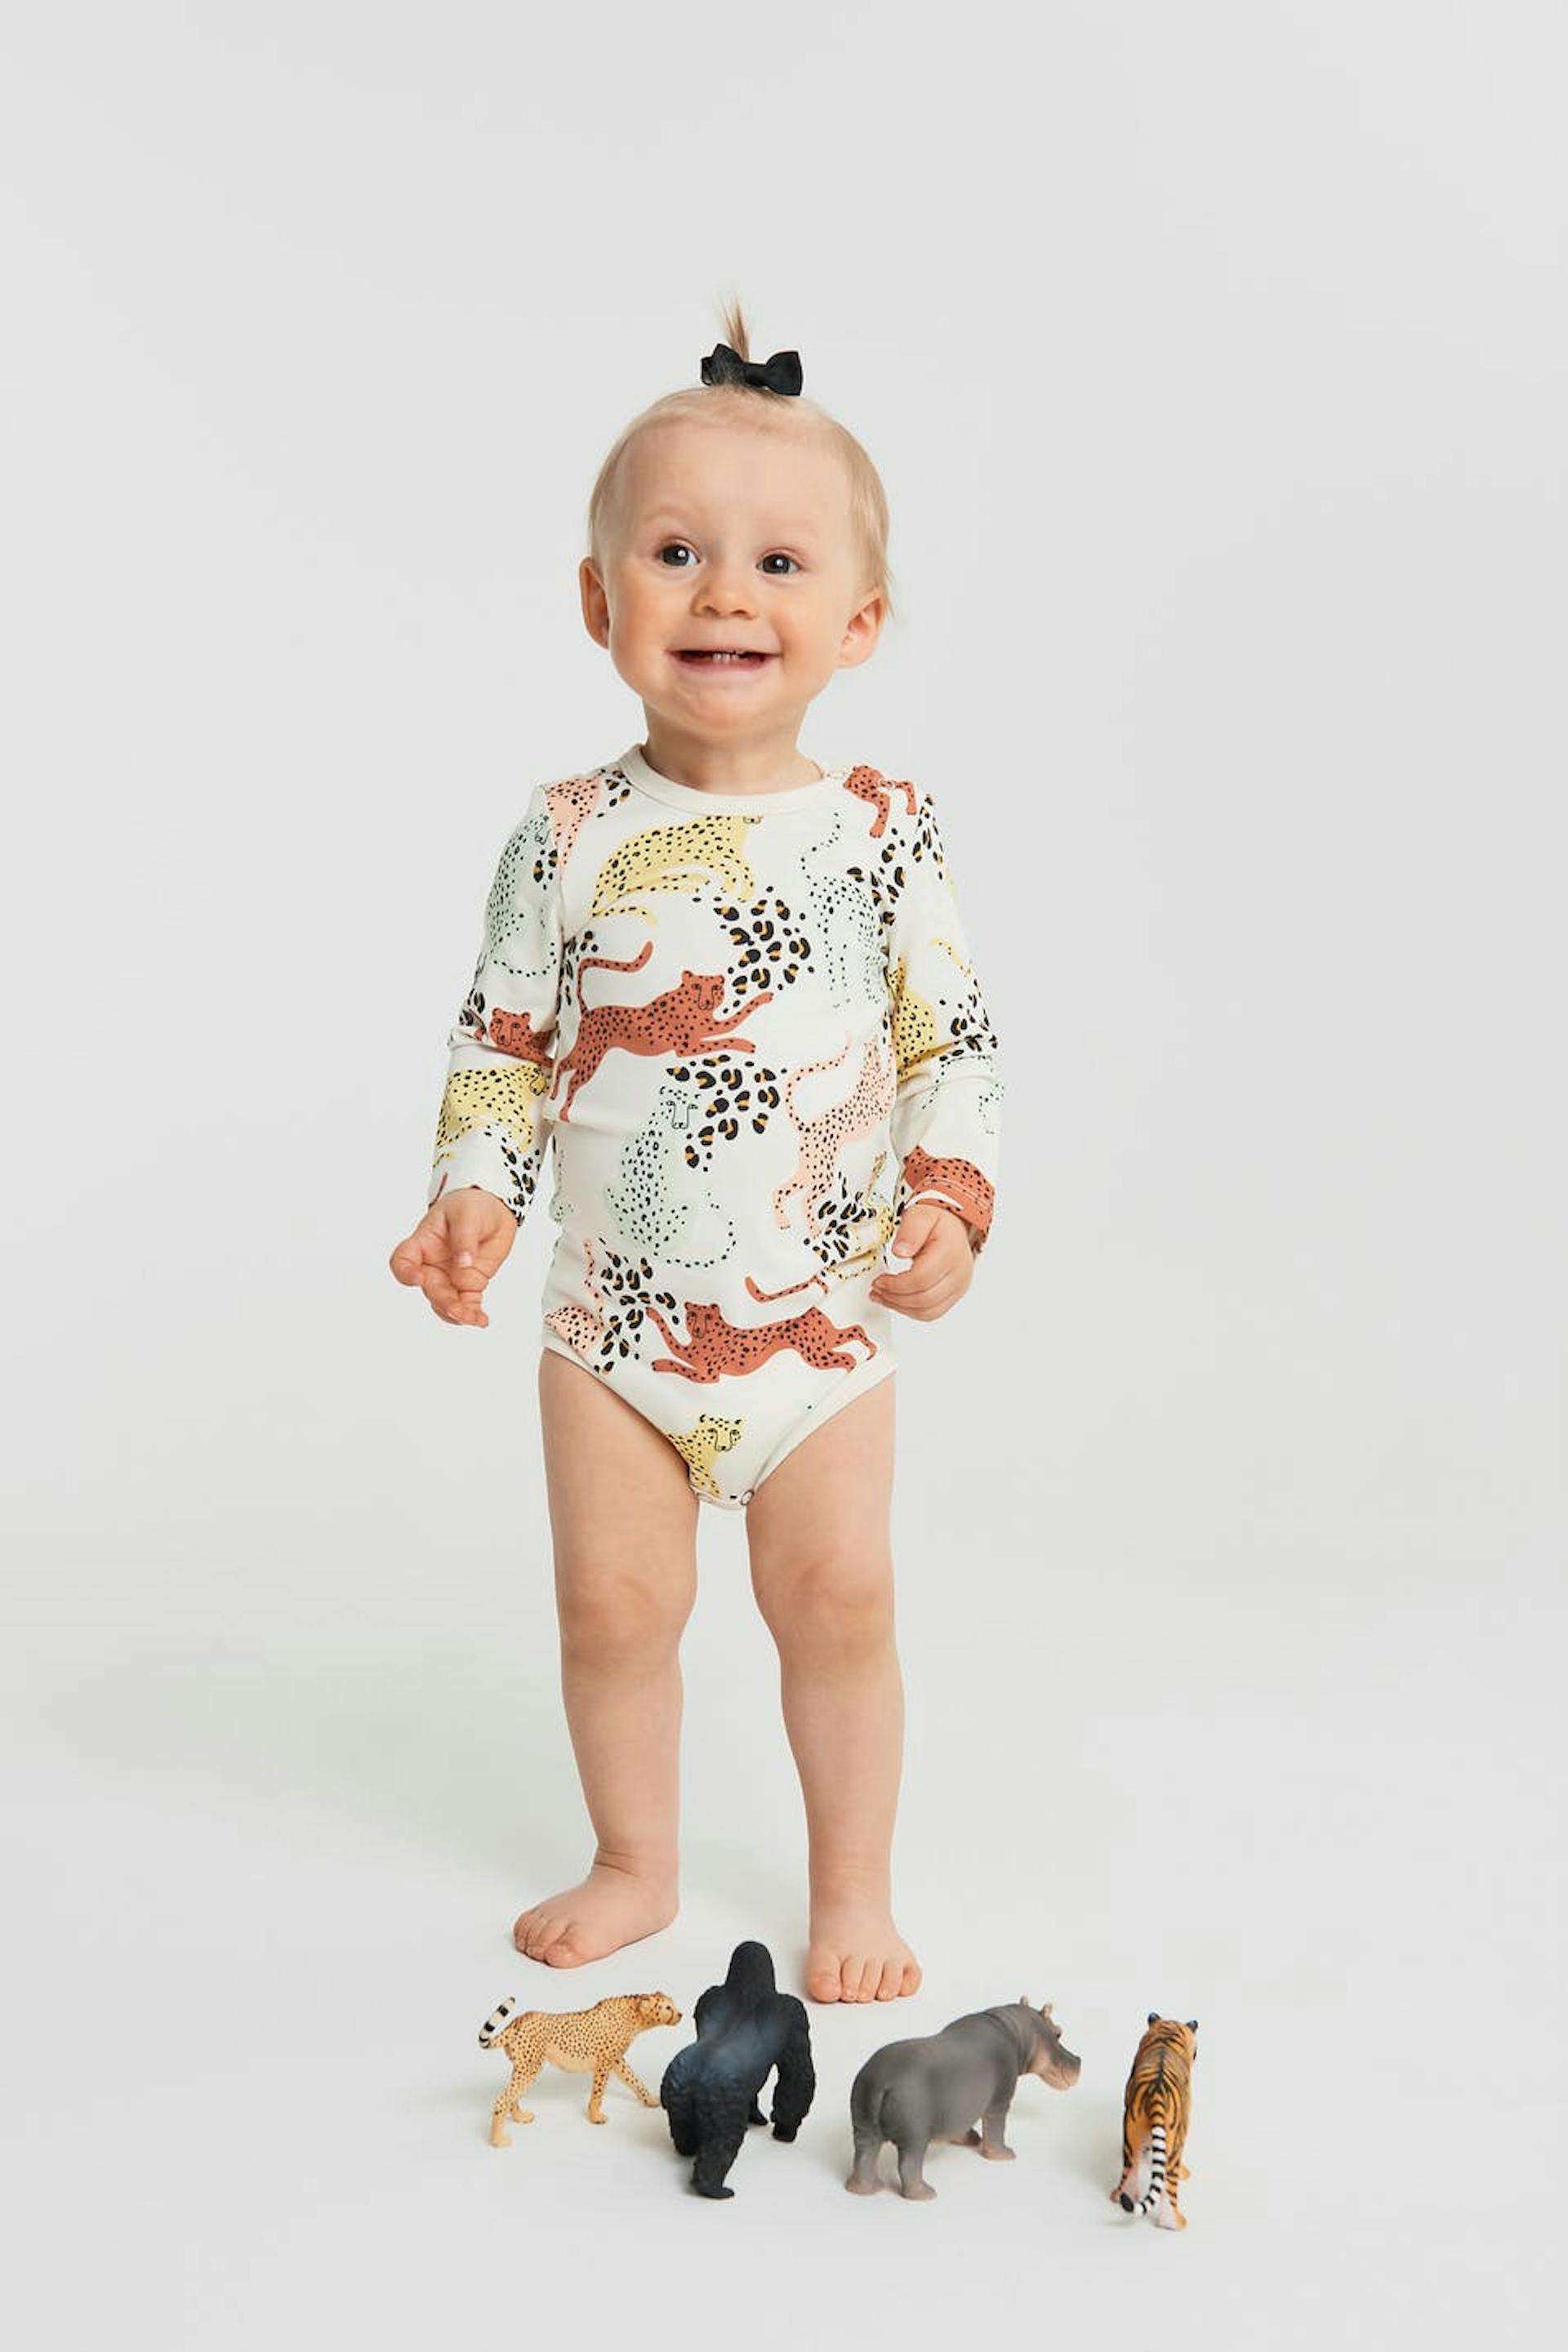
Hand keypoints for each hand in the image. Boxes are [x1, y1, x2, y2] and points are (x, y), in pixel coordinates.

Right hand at [388, 1187, 516, 1326]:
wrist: (493, 1210)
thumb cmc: (471, 1206)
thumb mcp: (467, 1213)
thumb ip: (464, 1238)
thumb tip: (464, 1263)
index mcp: (423, 1243)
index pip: (402, 1260)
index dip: (404, 1272)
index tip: (418, 1279)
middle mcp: (432, 1264)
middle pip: (429, 1289)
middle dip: (443, 1301)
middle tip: (458, 1309)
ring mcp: (450, 1276)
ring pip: (445, 1303)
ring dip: (456, 1314)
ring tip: (472, 1318)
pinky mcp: (469, 1284)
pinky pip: (466, 1304)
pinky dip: (473, 1315)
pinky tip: (481, 1320)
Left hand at [869, 1201, 974, 1320]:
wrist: (953, 1229)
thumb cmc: (937, 1223)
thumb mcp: (920, 1216)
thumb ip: (909, 1232)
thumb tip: (899, 1251)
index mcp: (950, 1252)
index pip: (921, 1278)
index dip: (896, 1284)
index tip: (879, 1281)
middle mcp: (959, 1273)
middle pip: (924, 1299)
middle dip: (895, 1297)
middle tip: (877, 1289)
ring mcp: (958, 1287)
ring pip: (928, 1311)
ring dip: (901, 1308)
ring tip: (883, 1297)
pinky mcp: (954, 1296)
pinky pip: (932, 1313)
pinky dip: (911, 1311)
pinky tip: (897, 1302)